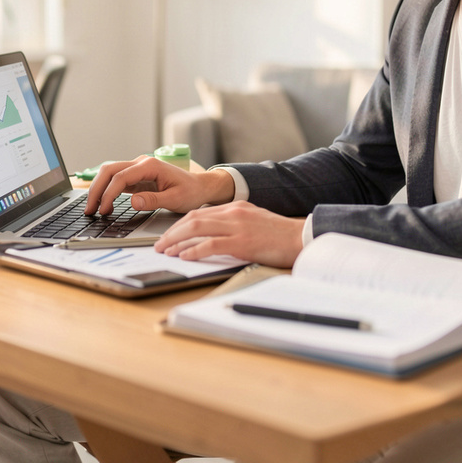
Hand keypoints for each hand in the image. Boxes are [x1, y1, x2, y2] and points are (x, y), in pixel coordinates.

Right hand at [85, 156, 234, 215]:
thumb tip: (132, 201)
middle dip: (96, 189)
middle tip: (89, 209)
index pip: (120, 177)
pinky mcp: (137, 177)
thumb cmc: (191, 191)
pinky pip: (116, 180)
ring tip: (92, 208)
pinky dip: (106, 190)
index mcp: (150, 165)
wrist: (201, 187)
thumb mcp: (175, 199)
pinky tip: (102, 203)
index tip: (103, 210)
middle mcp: (141, 163)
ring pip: (109, 173)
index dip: (108, 194)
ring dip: (98, 188)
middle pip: (109, 170)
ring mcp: (137, 169)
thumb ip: (153, 200)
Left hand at [154, 201, 305, 267]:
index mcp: (235, 207)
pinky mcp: (242, 242)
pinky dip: (194, 250)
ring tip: (166, 250)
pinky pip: (211, 244)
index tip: (169, 234)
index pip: (199, 213)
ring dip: (177, 241)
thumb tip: (213, 235)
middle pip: (192, 219)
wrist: (301, 237)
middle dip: (172, 232)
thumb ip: (234, 223)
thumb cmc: (280, 234)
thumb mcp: (253, 220)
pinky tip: (185, 256)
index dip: (180, 224)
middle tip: (160, 244)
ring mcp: (237, 227)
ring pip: (197, 229)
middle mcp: (233, 213)